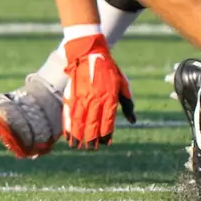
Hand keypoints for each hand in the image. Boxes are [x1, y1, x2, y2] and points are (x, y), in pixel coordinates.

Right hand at [61, 33, 135, 149]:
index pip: (108, 121)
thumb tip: (133, 121)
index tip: (105, 143)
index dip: (106, 134)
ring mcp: (82, 96)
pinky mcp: (72, 93)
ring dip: (78, 135)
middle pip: (92, 124)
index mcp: (110, 96)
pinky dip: (68, 124)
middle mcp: (95, 98)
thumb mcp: (122, 84)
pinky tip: (68, 134)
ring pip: (79, 120)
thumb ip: (127, 103)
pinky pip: (69, 112)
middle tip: (91, 148)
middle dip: (91, 138)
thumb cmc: (109, 68)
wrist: (88, 51)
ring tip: (78, 146)